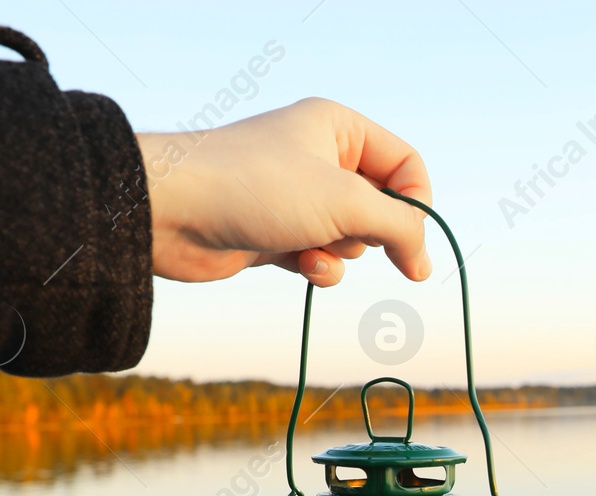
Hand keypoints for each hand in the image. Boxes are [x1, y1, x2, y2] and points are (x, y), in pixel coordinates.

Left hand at [136, 98, 432, 286]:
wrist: (170, 212)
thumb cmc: (257, 188)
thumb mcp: (346, 203)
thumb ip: (399, 229)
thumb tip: (425, 264)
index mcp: (338, 128)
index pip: (405, 165)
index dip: (416, 204)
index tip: (415, 243)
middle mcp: (320, 157)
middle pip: (381, 206)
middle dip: (371, 232)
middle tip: (353, 237)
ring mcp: (297, 198)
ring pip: (352, 238)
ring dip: (341, 253)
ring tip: (312, 249)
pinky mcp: (277, 234)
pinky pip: (321, 257)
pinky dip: (317, 267)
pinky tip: (299, 265)